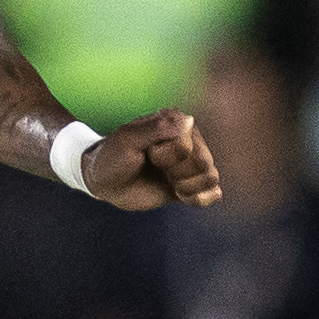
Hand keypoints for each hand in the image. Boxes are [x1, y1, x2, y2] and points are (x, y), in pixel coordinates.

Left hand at [83, 110, 222, 209]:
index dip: (166, 155)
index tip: (148, 153)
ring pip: (210, 177)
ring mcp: (191, 163)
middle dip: (177, 172)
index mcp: (177, 124)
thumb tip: (189, 120)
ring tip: (167, 181)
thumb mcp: (128, 139)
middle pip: (203, 163)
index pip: (187, 146)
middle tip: (156, 168)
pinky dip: (200, 198)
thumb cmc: (113, 156)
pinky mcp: (190, 184)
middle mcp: (190, 140)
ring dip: (186, 186)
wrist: (105, 182)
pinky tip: (181, 195)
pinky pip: (213, 192)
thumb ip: (157, 128)